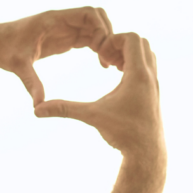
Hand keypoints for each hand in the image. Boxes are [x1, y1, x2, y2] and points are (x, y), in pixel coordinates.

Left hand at [0, 7, 116, 106]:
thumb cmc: (6, 51)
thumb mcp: (19, 67)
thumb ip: (31, 83)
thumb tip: (38, 106)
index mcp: (53, 20)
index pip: (88, 14)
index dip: (101, 30)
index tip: (101, 52)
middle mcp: (61, 20)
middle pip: (97, 17)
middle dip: (107, 35)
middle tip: (108, 58)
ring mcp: (64, 28)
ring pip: (95, 26)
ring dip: (105, 41)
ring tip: (107, 64)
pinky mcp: (64, 37)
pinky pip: (89, 36)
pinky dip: (99, 46)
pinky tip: (101, 63)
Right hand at [34, 32, 163, 159]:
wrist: (146, 154)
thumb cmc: (124, 134)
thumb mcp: (92, 116)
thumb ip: (65, 109)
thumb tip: (36, 110)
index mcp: (138, 75)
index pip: (132, 38)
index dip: (113, 40)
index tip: (100, 55)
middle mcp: (150, 77)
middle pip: (142, 42)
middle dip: (121, 44)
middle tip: (105, 58)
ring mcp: (155, 85)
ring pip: (147, 54)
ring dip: (129, 55)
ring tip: (112, 67)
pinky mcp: (154, 94)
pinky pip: (148, 68)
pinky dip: (134, 66)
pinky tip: (119, 80)